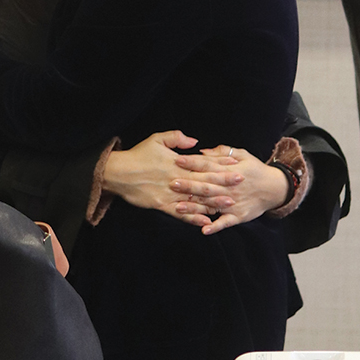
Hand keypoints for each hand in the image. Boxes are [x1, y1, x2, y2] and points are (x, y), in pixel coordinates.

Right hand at [100, 131, 242, 226]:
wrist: (118, 173)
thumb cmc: (137, 155)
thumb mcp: (156, 139)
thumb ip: (176, 138)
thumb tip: (195, 142)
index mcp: (177, 163)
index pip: (203, 163)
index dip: (220, 165)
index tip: (235, 165)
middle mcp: (176, 179)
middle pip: (204, 181)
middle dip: (224, 182)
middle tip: (241, 183)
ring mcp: (170, 193)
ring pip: (196, 199)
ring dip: (213, 202)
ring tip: (230, 204)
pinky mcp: (162, 205)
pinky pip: (181, 214)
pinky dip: (194, 218)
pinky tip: (206, 222)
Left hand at [169, 145, 288, 234]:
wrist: (275, 188)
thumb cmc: (255, 169)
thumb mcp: (242, 155)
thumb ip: (222, 152)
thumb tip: (202, 151)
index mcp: (229, 171)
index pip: (208, 166)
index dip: (193, 163)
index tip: (177, 160)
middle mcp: (229, 187)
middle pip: (206, 186)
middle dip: (189, 185)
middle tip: (172, 183)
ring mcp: (233, 203)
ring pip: (211, 205)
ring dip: (194, 207)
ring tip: (178, 207)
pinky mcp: (238, 216)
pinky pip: (225, 223)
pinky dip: (215, 227)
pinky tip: (203, 229)